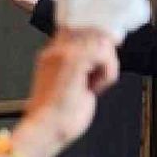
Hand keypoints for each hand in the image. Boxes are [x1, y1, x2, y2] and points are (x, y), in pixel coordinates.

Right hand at [10, 29, 119, 156]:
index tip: (103, 53)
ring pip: (102, 43)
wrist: (48, 128)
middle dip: (104, 56)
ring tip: (92, 85)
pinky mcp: (73, 61)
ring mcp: (63, 54)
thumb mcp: (75, 83)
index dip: (96, 38)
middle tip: (94, 79)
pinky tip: (93, 88)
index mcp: (51, 55)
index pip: (78, 28)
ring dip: (106, 66)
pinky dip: (107, 73)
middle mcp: (55, 50)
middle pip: (94, 33)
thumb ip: (86, 63)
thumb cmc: (60, 114)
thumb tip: (106, 47)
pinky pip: (104, 55)